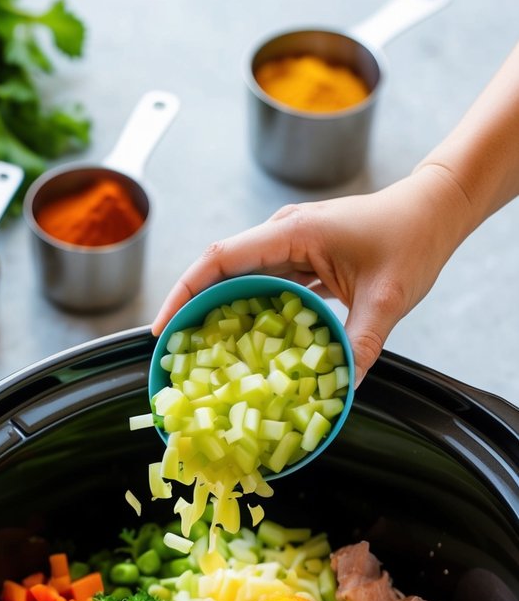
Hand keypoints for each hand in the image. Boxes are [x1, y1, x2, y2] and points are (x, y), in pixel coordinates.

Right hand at [152, 164, 470, 384]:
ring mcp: (292, 245)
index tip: (162, 328)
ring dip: (219, 312)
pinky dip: (250, 312)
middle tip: (173, 353)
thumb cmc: (413, 238)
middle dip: (192, 309)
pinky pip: (265, 285)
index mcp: (293, 232)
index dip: (184, 293)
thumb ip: (362, 344)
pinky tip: (245, 344)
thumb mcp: (389, 298)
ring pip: (241, 279)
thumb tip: (340, 391)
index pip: (219, 260)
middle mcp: (284, 234)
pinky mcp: (303, 258)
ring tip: (201, 353)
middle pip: (220, 271)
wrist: (437, 209)